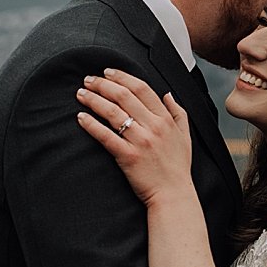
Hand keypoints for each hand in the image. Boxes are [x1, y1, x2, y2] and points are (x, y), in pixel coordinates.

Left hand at [76, 68, 193, 205]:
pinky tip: (81, 117)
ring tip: (81, 94)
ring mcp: (140, 141)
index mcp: (165, 119)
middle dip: (103, 84)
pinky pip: (106, 136)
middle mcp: (153, 126)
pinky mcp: (128, 156)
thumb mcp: (185, 136)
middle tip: (88, 80)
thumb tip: (168, 94)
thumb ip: (178, 112)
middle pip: (124, 96)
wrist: (174, 194)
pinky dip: (91, 125)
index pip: (142, 88)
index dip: (122, 77)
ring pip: (113, 112)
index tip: (107, 72)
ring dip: (94, 100)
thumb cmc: (178, 167)